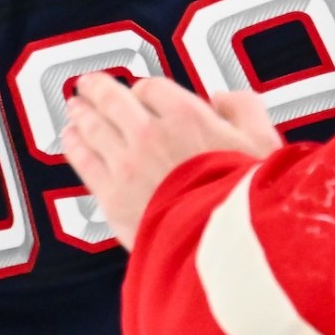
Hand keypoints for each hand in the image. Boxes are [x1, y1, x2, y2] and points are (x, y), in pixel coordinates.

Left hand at [62, 73, 279, 247]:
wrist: (225, 249)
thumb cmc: (249, 200)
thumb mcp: (265, 144)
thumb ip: (245, 109)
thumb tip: (222, 97)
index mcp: (186, 116)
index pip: (151, 88)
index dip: (145, 90)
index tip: (142, 94)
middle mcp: (149, 135)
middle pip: (114, 102)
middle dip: (99, 91)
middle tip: (89, 85)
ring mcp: (126, 166)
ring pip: (94, 128)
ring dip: (82, 114)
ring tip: (74, 107)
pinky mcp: (112, 197)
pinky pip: (84, 162)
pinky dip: (74, 145)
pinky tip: (70, 138)